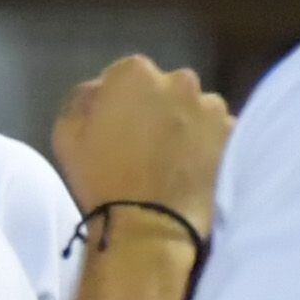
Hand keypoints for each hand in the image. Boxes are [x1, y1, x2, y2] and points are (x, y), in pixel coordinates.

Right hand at [51, 54, 231, 230]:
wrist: (149, 225)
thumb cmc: (100, 179)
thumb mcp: (66, 135)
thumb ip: (83, 100)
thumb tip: (100, 90)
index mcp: (134, 74)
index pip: (124, 75)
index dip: (118, 101)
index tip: (114, 126)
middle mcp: (179, 80)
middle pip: (165, 88)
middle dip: (156, 107)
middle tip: (144, 143)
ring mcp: (212, 106)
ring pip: (195, 108)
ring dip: (185, 124)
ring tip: (172, 159)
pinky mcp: (233, 134)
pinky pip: (217, 132)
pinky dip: (207, 144)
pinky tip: (192, 168)